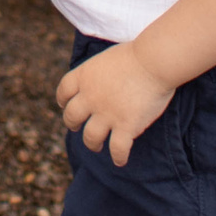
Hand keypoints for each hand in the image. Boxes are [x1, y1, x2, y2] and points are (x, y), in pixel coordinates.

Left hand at [56, 41, 174, 166]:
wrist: (152, 62)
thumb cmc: (135, 55)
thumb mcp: (105, 59)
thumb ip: (98, 73)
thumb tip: (103, 79)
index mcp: (83, 76)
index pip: (64, 91)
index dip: (63, 100)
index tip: (65, 105)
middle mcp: (89, 97)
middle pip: (72, 116)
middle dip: (72, 123)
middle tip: (77, 128)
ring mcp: (106, 114)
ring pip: (90, 137)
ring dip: (92, 144)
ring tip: (96, 146)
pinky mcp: (125, 126)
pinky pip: (117, 149)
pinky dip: (118, 157)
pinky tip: (120, 160)